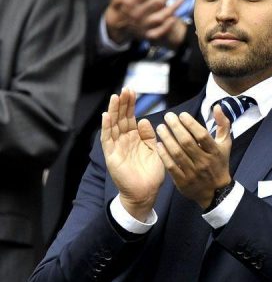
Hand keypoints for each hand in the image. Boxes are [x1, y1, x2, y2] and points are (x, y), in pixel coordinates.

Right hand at [100, 88, 164, 219]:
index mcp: (135, 138)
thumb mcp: (154, 151)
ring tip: (115, 97)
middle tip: (125, 89)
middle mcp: (124, 140)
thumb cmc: (151, 174)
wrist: (145, 192)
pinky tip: (107, 116)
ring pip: (113, 125)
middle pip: (121, 118)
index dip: (131, 105)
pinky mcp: (111, 155)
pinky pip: (108, 139)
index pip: (131, 118)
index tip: (132, 91)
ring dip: (114, 111)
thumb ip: (149, 136)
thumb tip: (145, 120)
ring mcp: (116, 147)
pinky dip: (106, 127)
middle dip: (123, 104)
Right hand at [102, 0, 183, 48]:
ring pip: (160, 17)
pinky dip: (168, 25)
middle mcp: (137, 14)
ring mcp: (143, 26)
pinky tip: (175, 17)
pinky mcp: (148, 35)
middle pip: (157, 2)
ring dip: (173, 7)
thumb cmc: (122, 4)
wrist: (118, 25)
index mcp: (130, 1)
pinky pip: (160, 31)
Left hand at [155, 106, 232, 208]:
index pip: (202, 135)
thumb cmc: (219, 162)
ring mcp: (193, 173)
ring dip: (167, 138)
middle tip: (167, 117)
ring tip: (160, 127)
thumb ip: (223, 124)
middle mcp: (204, 162)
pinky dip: (164, 155)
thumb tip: (217, 106)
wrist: (216, 191)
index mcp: (215, 152)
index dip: (191, 123)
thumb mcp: (225, 144)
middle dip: (175, 127)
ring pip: (177, 153)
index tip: (181, 115)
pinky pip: (171, 166)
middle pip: (187, 142)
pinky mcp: (183, 182)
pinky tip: (159, 144)